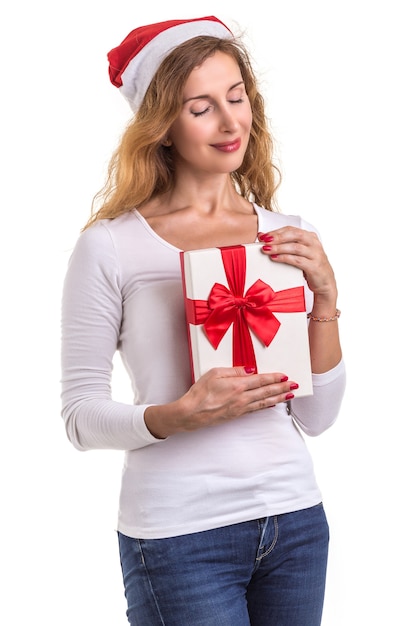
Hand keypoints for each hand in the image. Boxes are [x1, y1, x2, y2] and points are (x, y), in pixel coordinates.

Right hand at [144, 366, 297, 436]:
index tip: (284, 375)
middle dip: (282, 388)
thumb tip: (249, 370)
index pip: (261, 380)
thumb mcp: (214, 373)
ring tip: (289, 395)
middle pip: (266, 392)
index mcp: (238, 386)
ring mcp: (240, 408)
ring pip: (264, 402)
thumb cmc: (200, 393)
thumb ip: (234, 371)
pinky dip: (266, 406)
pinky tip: (272, 404)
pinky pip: (255, 410)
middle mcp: (242, 398)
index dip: (274, 378)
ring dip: (278, 398)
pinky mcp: (236, 415)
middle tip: (294, 385)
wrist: (191, 413)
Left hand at [258, 227, 336, 303]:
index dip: (276, 231)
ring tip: (267, 250)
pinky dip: (285, 258)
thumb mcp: (299, 253)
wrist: (325, 283)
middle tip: (264, 240)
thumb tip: (264, 237)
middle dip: (278, 237)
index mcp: (310, 237)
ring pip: (296, 247)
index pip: (291, 230)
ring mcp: (315, 255)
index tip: (263, 235)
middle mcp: (314, 243)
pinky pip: (298, 260)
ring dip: (279, 248)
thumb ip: (286, 245)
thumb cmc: (309, 266)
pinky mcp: (314, 267)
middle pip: (295, 235)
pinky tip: (275, 258)